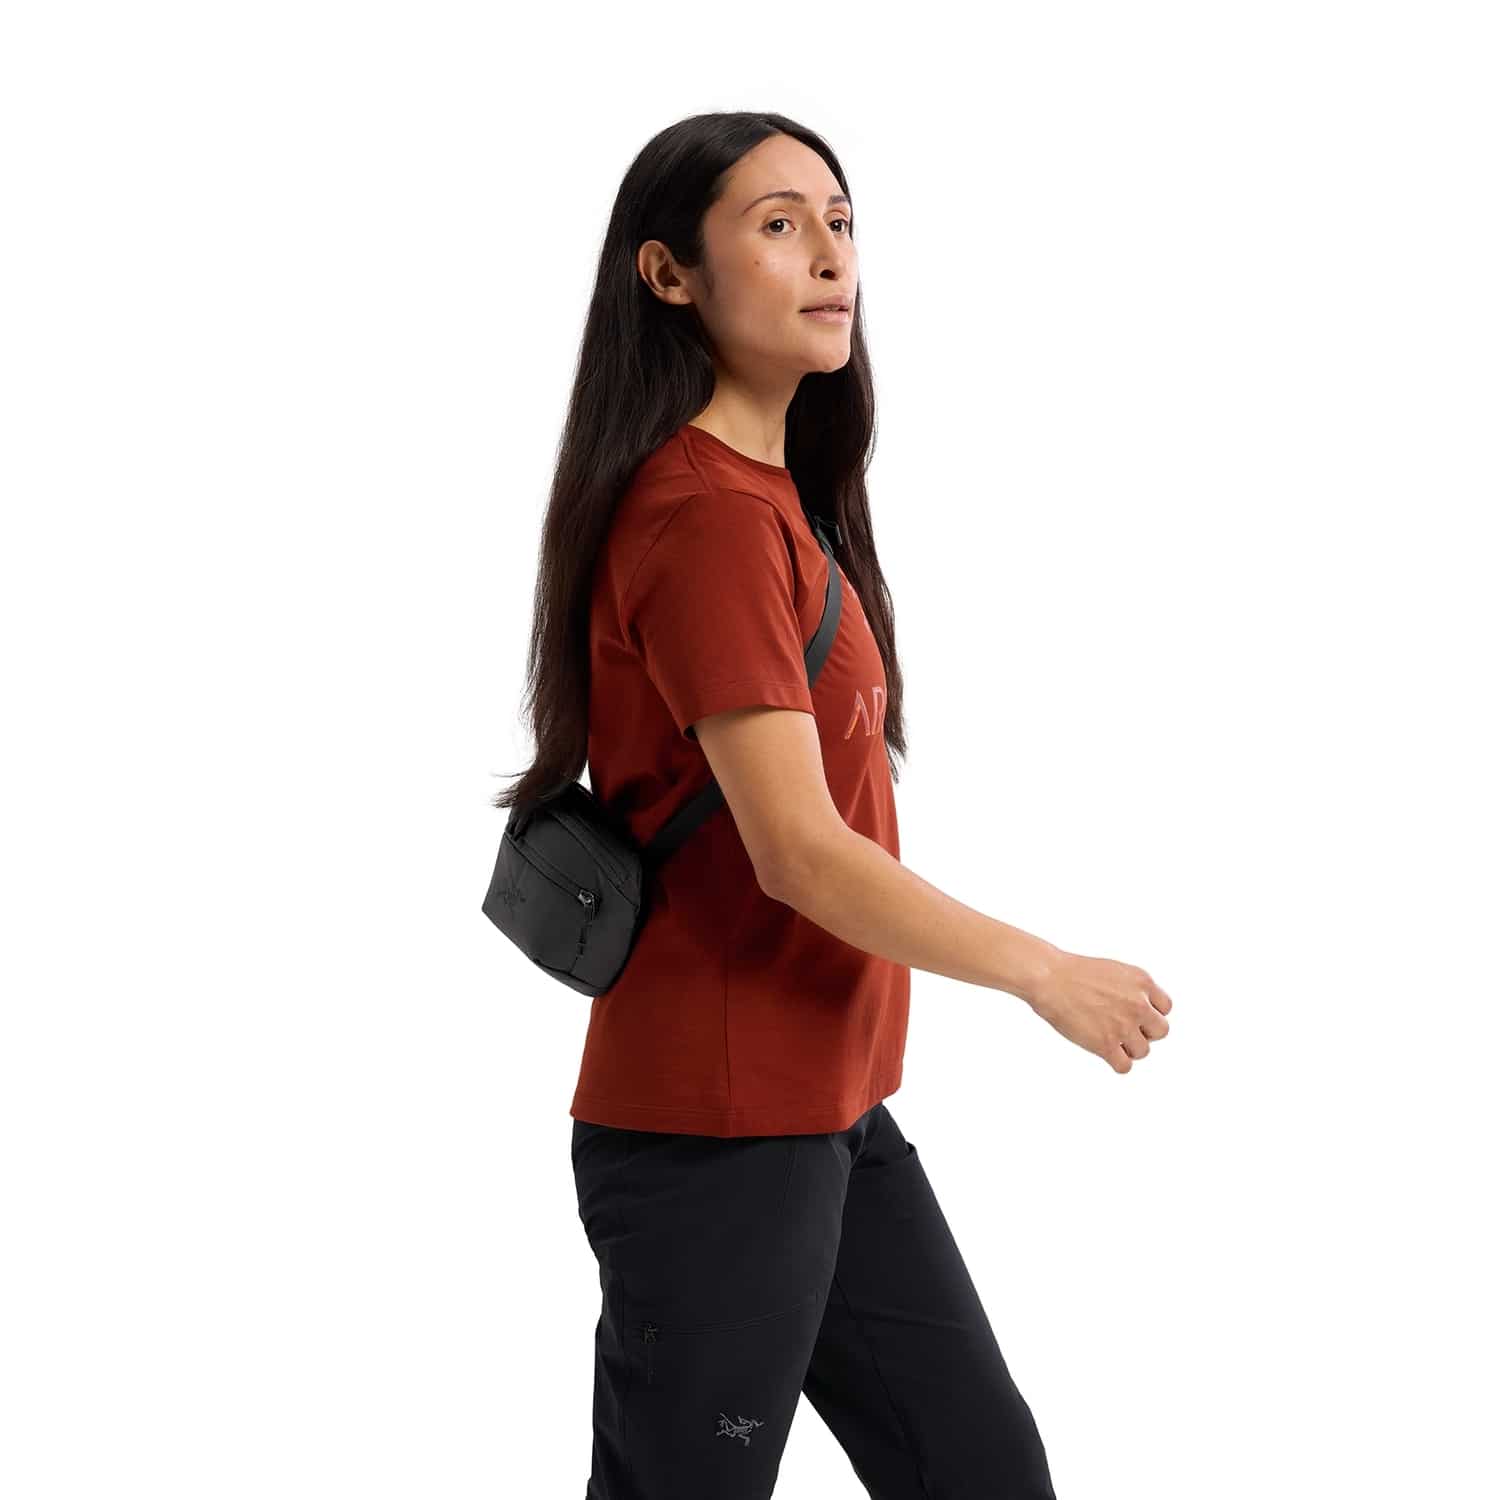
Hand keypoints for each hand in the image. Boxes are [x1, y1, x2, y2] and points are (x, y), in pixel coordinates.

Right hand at [1025, 951, 1172, 1072]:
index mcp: (1142, 982)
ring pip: (1143, 1051)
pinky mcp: (1106, 1044)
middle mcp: (1138, 1004)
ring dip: (1128, 1048)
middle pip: (1161, 1031)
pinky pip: (1125, 1066)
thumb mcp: (1114, 971)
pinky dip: (1116, 1063)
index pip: (1165, 1008)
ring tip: (1108, 1038)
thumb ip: (1133, 989)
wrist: (1049, 978)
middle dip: (1144, 1032)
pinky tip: (1104, 1052)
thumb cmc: (1072, 972)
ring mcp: (1124, 1026)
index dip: (1149, 1014)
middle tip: (1123, 1028)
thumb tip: (1140, 1012)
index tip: (1135, 1015)